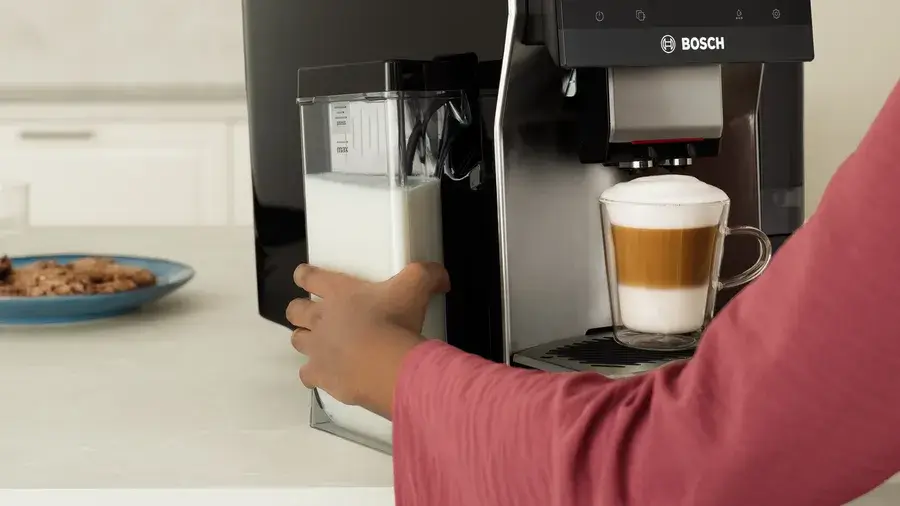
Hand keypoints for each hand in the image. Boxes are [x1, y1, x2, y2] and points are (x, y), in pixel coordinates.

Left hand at [286, 262, 449, 418]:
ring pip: (297, 341)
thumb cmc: (397, 321)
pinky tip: (327, 373)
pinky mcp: (321, 376)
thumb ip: (428, 274)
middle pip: (294, 311)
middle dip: (300, 311)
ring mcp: (317, 349)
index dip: (305, 275)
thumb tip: (442, 277)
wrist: (389, 367)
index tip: (304, 276)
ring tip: (320, 344)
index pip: (309, 277)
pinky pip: (307, 374)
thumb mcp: (417, 286)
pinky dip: (314, 373)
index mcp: (338, 292)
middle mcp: (321, 318)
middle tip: (314, 315)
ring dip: (305, 340)